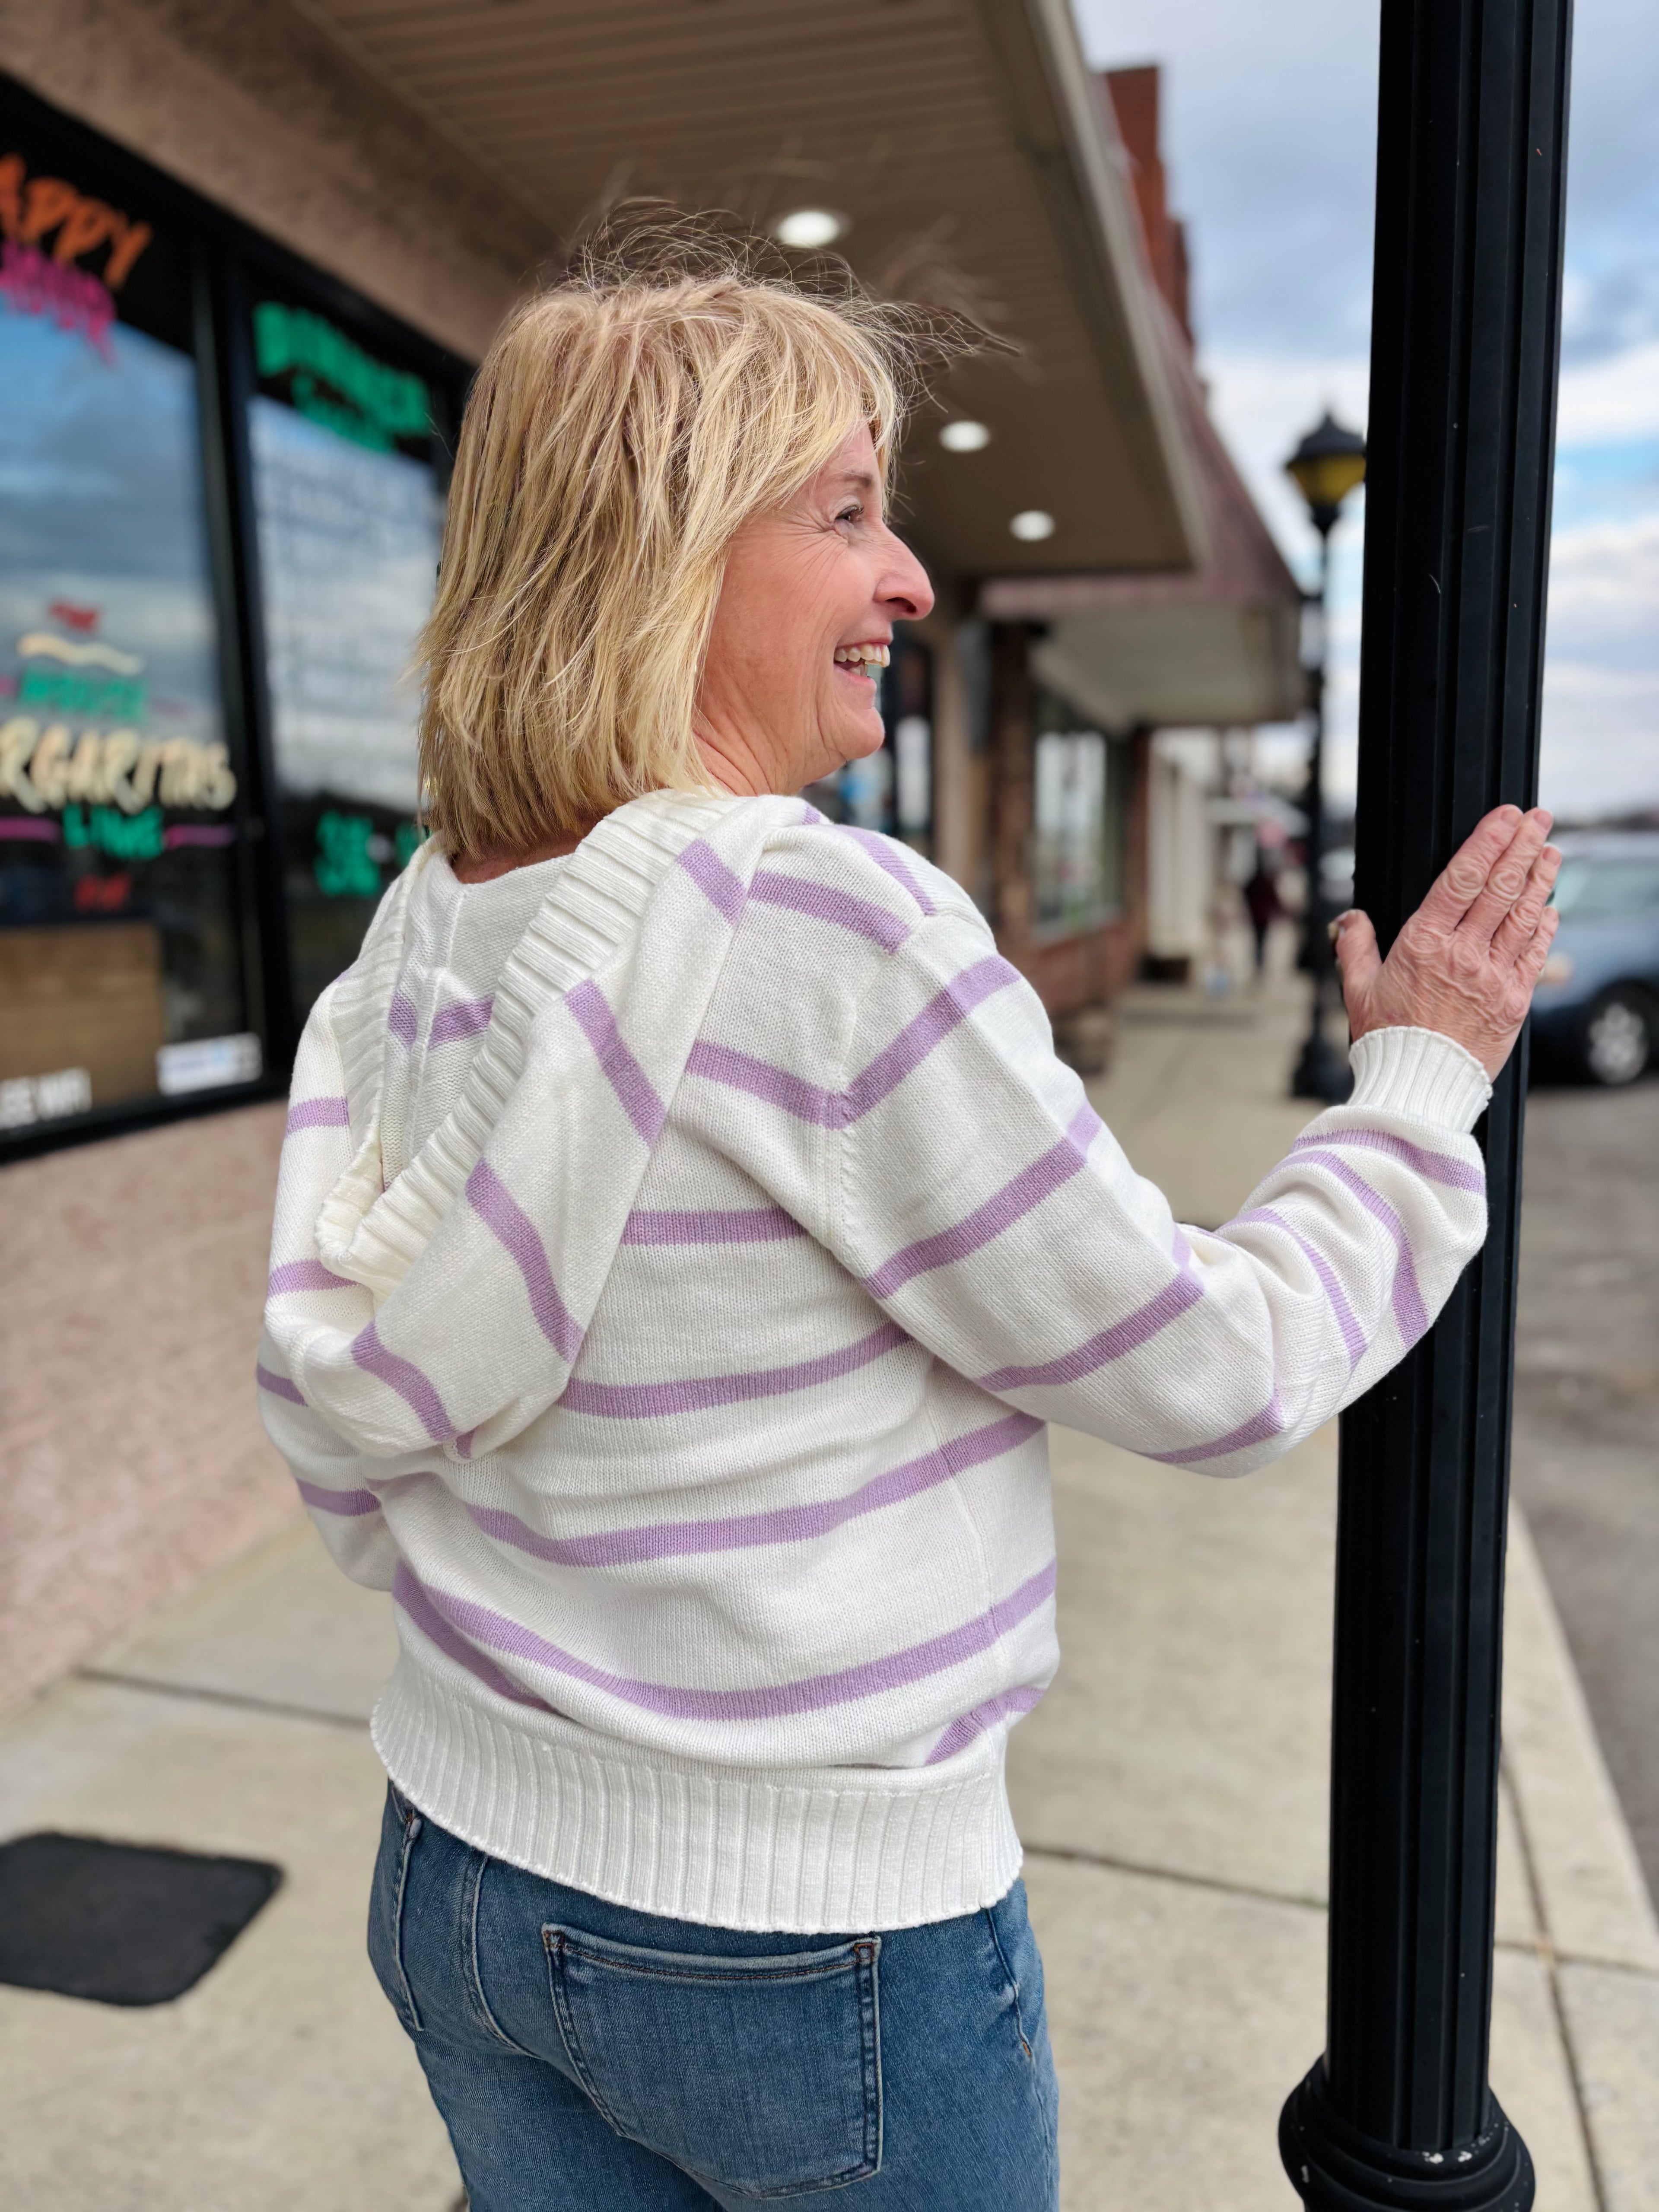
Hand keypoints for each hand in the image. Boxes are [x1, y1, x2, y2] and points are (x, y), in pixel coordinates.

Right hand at [1334, 806, 1562, 1078]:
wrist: (1417, 1088)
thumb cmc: (1385, 1040)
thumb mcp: (1356, 988)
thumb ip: (1355, 946)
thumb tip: (1351, 918)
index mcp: (1424, 943)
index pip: (1463, 878)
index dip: (1488, 842)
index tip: (1505, 817)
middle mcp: (1463, 954)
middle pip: (1500, 887)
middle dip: (1521, 847)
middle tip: (1538, 820)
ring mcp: (1493, 976)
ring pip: (1523, 915)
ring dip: (1540, 879)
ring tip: (1550, 852)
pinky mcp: (1514, 1002)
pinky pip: (1533, 954)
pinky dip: (1543, 927)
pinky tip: (1548, 906)